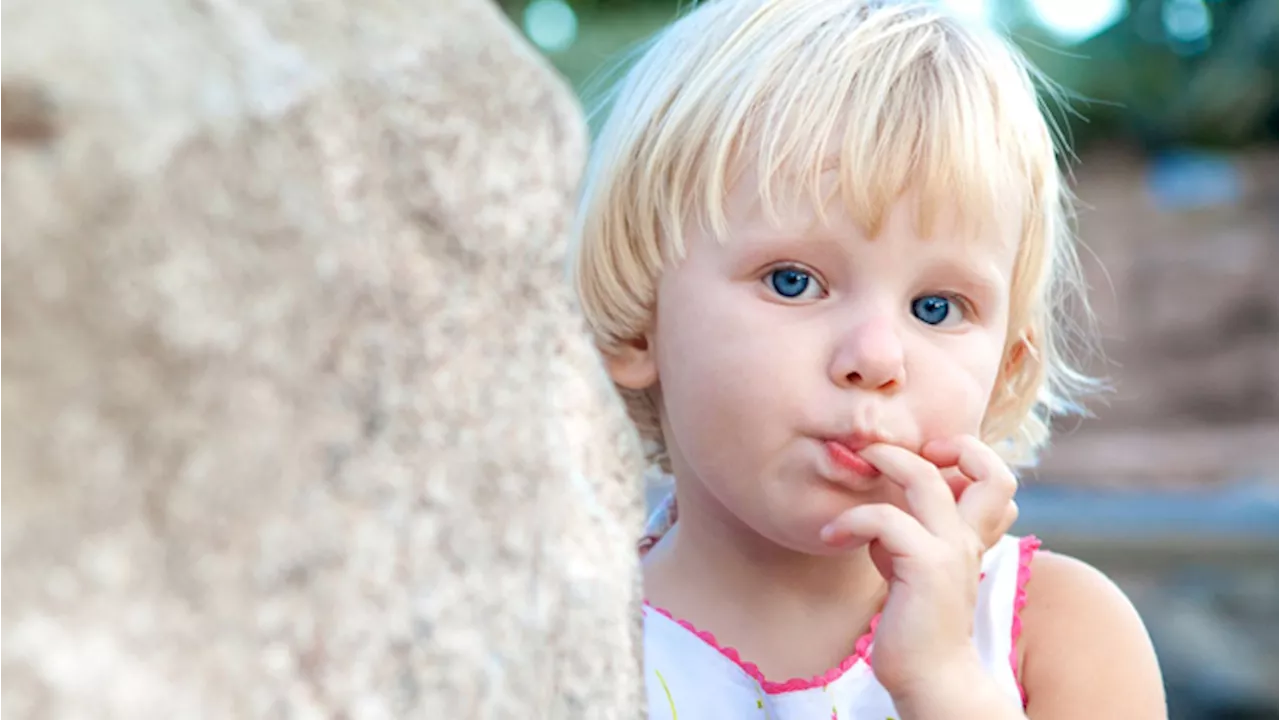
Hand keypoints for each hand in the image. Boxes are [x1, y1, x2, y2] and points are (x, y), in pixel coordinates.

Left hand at [818, 435, 1018, 703]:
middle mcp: (969, 538)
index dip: (968, 454)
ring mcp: (951, 551)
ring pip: (925, 479)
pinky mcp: (926, 568)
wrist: (930, 677)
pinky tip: (830, 536)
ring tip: (856, 466)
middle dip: (942, 444)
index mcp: (971, 535)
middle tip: (890, 449)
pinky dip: (851, 519)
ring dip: (885, 462)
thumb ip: (910, 534)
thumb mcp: (914, 566)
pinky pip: (885, 519)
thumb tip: (882, 509)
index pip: (997, 477)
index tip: (926, 455)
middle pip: (988, 468)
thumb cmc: (915, 623)